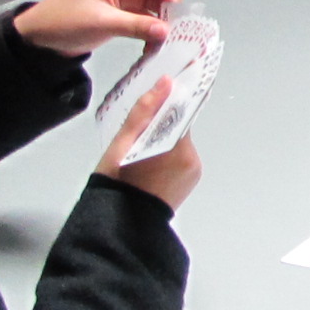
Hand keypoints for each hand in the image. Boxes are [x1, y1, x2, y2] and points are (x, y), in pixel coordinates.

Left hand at [13, 0, 180, 57]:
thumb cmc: (64, 21)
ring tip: (167, 42)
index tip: (176, 14)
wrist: (38, 37)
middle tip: (176, 30)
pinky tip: (154, 45)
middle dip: (170, 8)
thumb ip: (136, 26)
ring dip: (162, 22)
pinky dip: (152, 30)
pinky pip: (145, 18)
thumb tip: (167, 32)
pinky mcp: (122, 13)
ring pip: (155, 5)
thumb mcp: (101, 22)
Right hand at [97, 78, 201, 210]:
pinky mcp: (190, 183)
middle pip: (179, 129)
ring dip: (164, 142)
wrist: (122, 226)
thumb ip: (144, 111)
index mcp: (177, 148)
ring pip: (179, 144)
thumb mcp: (122, 144)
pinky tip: (148, 165)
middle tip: (137, 135)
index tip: (156, 100)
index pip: (180, 113)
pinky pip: (180, 160)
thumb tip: (166, 82)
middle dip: (161, 126)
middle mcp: (192, 159)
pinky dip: (167, 157)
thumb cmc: (116, 183)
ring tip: (139, 153)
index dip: (168, 104)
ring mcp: (193, 173)